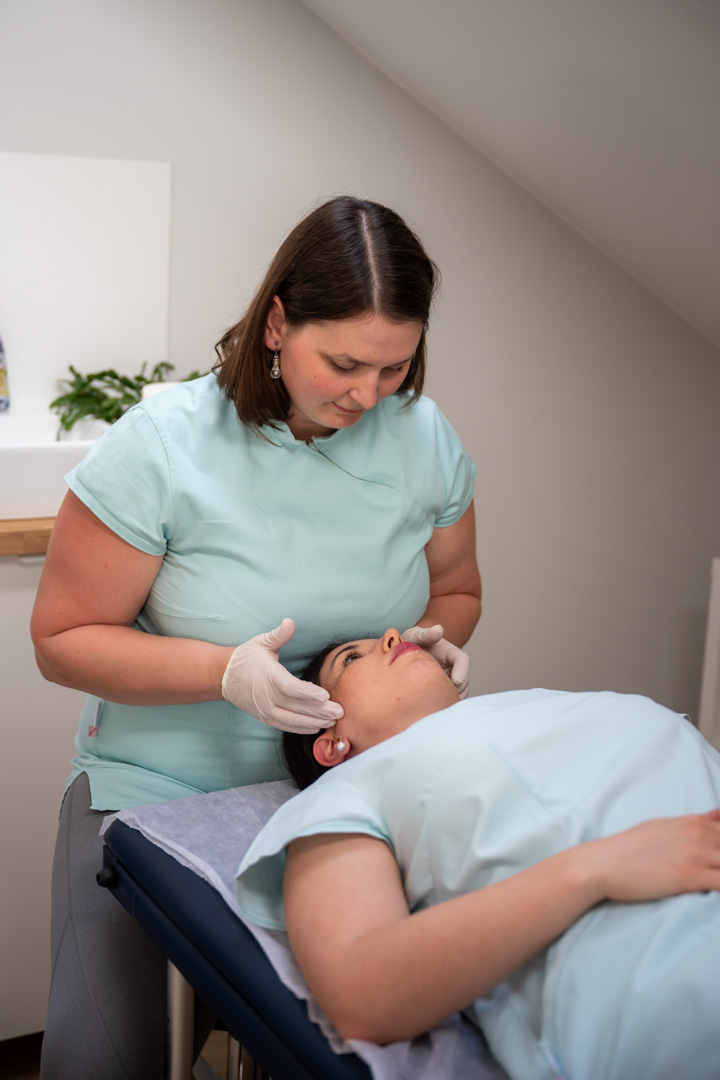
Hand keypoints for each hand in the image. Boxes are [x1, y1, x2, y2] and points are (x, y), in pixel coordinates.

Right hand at [221, 618, 343, 732]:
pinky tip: (316, 727)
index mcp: (269, 676)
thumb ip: (278, 635)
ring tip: (333, 722)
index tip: (325, 695)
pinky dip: (300, 728)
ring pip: (292, 720)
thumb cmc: (247, 657)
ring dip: (314, 722)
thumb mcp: (261, 642)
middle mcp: (267, 696)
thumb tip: (290, 622)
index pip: (290, 688)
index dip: (308, 693)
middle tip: (340, 712)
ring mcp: (265, 709)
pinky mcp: (264, 717)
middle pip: (296, 707)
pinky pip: (284, 726)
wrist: (224, 676)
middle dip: (319, 711)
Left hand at [401, 624, 470, 697]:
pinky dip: (444, 704)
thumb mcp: (415, 636)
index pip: (463, 660)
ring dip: (450, 698)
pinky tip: (431, 706)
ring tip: (434, 703)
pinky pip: (450, 699)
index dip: (462, 671)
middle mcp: (455, 666)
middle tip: (439, 697)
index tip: (455, 681)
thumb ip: (425, 634)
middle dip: (455, 689)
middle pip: (464, 680)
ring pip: (460, 692)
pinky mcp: (446, 689)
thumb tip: (438, 630)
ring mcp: (452, 678)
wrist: (406, 654)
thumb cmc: (411, 642)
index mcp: (450, 652)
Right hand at [587, 810, 719, 902]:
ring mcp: (695, 854)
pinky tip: (718, 890)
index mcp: (693, 822)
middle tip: (718, 868)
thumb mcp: (663, 826)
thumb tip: (717, 814)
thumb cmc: (630, 848)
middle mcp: (698, 835)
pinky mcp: (690, 876)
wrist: (604, 864)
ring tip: (717, 876)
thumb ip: (694, 822)